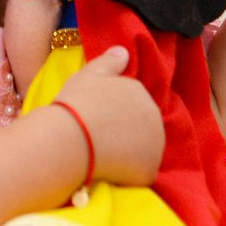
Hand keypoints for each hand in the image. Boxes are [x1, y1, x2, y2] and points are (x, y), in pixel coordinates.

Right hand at [53, 47, 163, 186]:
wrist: (70, 139)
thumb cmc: (77, 103)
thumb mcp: (90, 74)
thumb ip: (110, 61)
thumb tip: (124, 51)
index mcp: (140, 92)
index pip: (132, 105)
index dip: (113, 115)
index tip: (95, 120)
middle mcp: (154, 116)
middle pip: (141, 127)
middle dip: (124, 134)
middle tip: (97, 140)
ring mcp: (155, 144)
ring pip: (142, 151)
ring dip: (128, 154)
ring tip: (102, 156)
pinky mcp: (148, 170)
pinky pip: (139, 173)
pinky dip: (126, 174)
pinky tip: (108, 171)